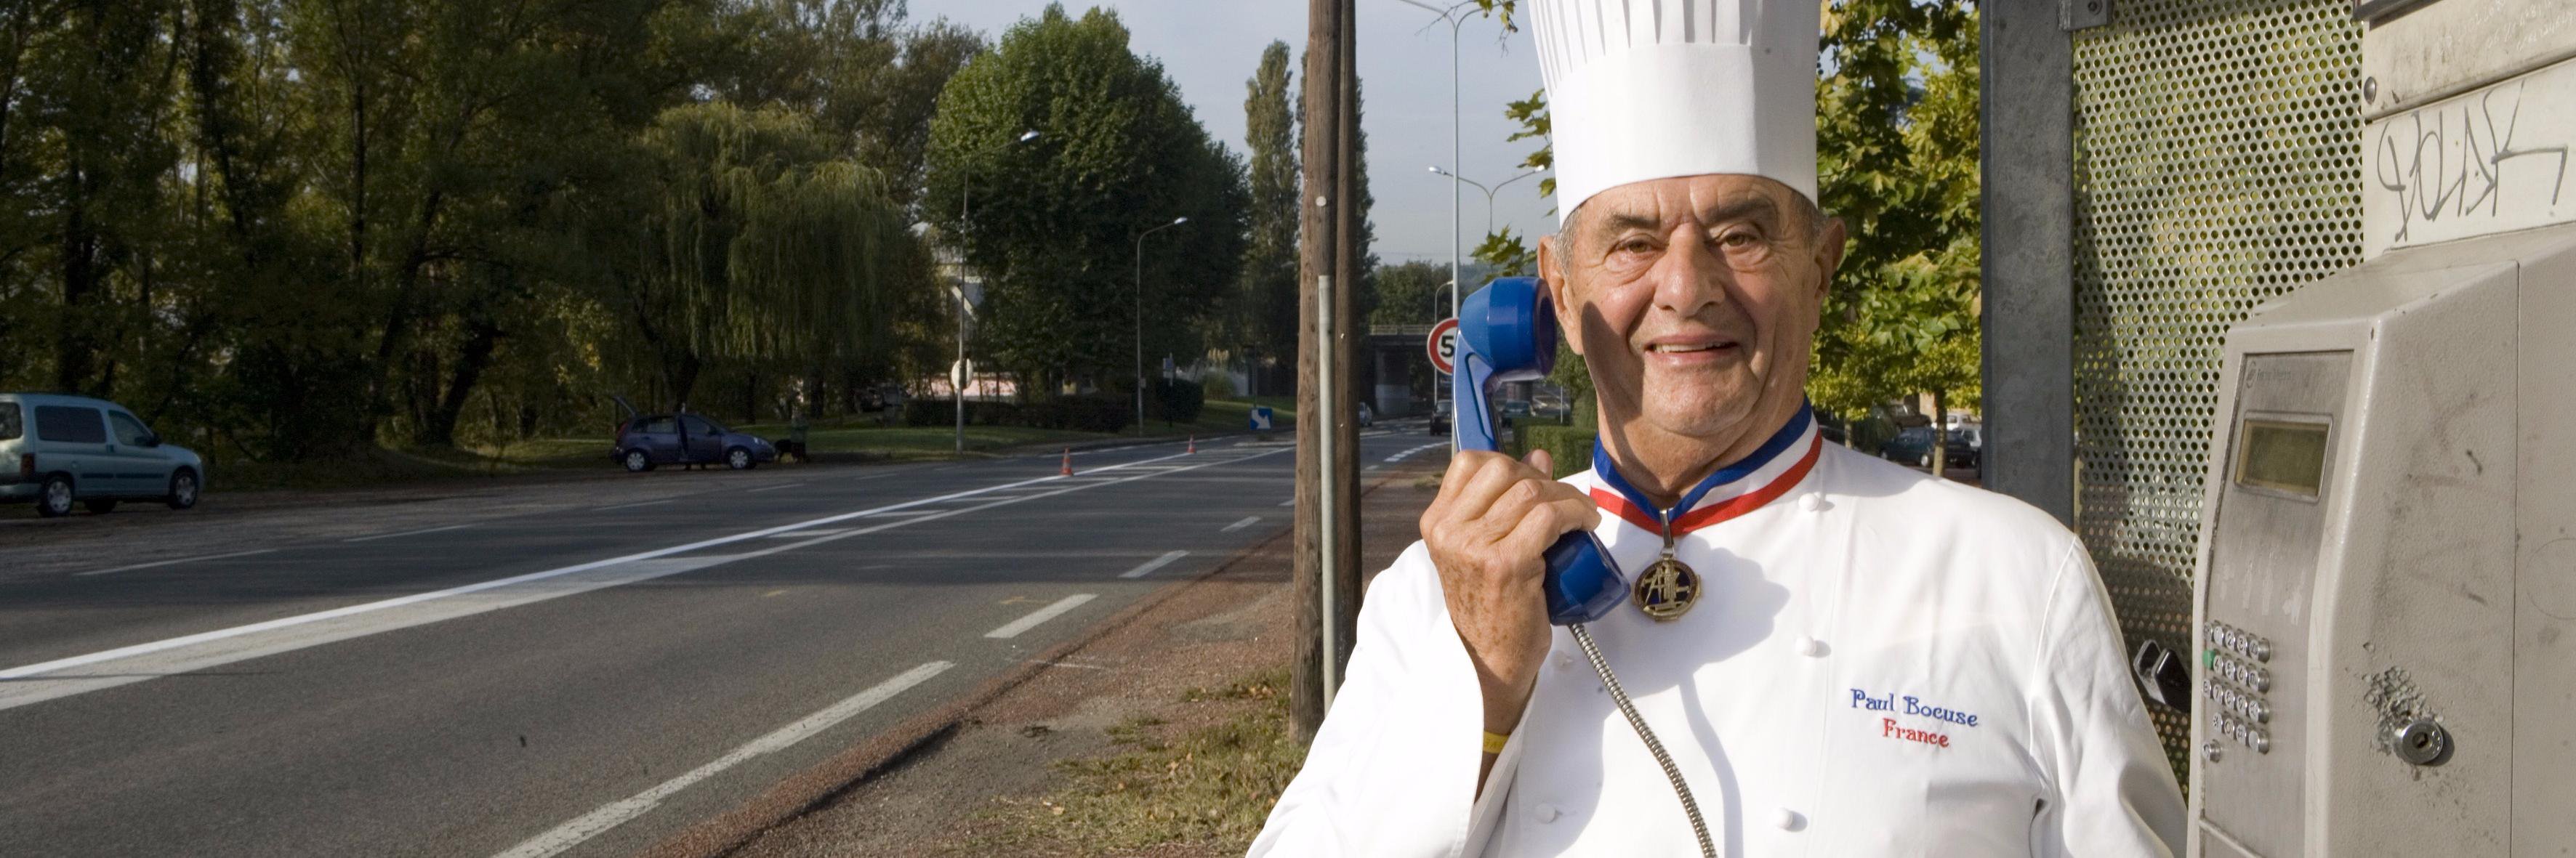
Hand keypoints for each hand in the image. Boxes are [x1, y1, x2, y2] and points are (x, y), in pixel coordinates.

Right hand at [1419, 448, 1600, 737]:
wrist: (1489, 661)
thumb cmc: (1491, 606)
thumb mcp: (1484, 549)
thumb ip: (1503, 503)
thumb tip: (1537, 458)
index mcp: (1438, 523)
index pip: (1470, 462)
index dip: (1510, 464)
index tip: (1535, 483)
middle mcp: (1449, 531)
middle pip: (1503, 469)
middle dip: (1542, 479)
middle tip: (1563, 502)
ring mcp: (1474, 547)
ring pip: (1530, 491)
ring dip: (1566, 497)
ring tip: (1580, 515)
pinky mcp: (1506, 563)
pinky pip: (1548, 516)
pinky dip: (1575, 513)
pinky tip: (1585, 525)